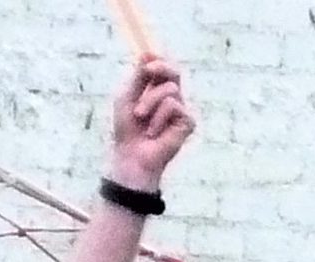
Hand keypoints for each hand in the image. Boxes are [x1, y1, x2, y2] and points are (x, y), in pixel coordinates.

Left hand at [105, 57, 194, 192]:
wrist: (131, 154)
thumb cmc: (127, 128)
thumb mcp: (127, 96)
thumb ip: (138, 76)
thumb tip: (146, 53)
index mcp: (156, 90)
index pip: (163, 68)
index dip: (157, 59)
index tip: (146, 56)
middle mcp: (171, 98)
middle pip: (174, 71)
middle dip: (160, 67)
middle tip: (147, 70)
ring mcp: (181, 110)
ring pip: (170, 89)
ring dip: (150, 101)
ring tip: (141, 118)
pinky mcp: (188, 122)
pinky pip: (174, 106)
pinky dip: (159, 117)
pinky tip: (154, 132)